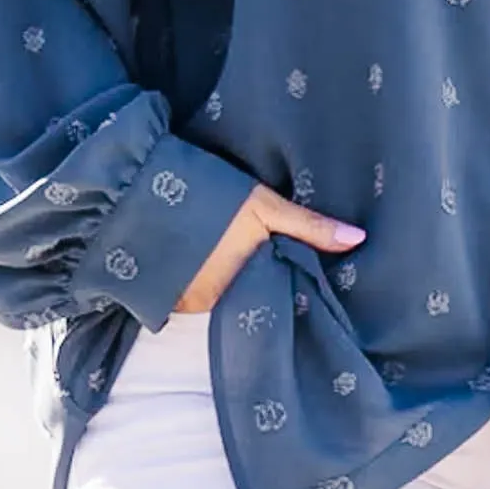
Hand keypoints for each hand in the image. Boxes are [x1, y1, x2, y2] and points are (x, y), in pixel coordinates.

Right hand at [172, 183, 364, 313]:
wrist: (131, 183)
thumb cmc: (205, 192)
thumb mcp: (262, 204)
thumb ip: (308, 226)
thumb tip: (358, 239)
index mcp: (238, 286)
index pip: (271, 294)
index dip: (280, 279)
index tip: (287, 265)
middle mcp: (207, 305)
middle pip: (243, 297)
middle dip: (253, 281)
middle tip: (257, 252)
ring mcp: (178, 303)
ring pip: (216, 295)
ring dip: (223, 279)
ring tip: (225, 251)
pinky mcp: (155, 294)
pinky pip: (187, 293)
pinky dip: (197, 278)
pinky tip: (201, 255)